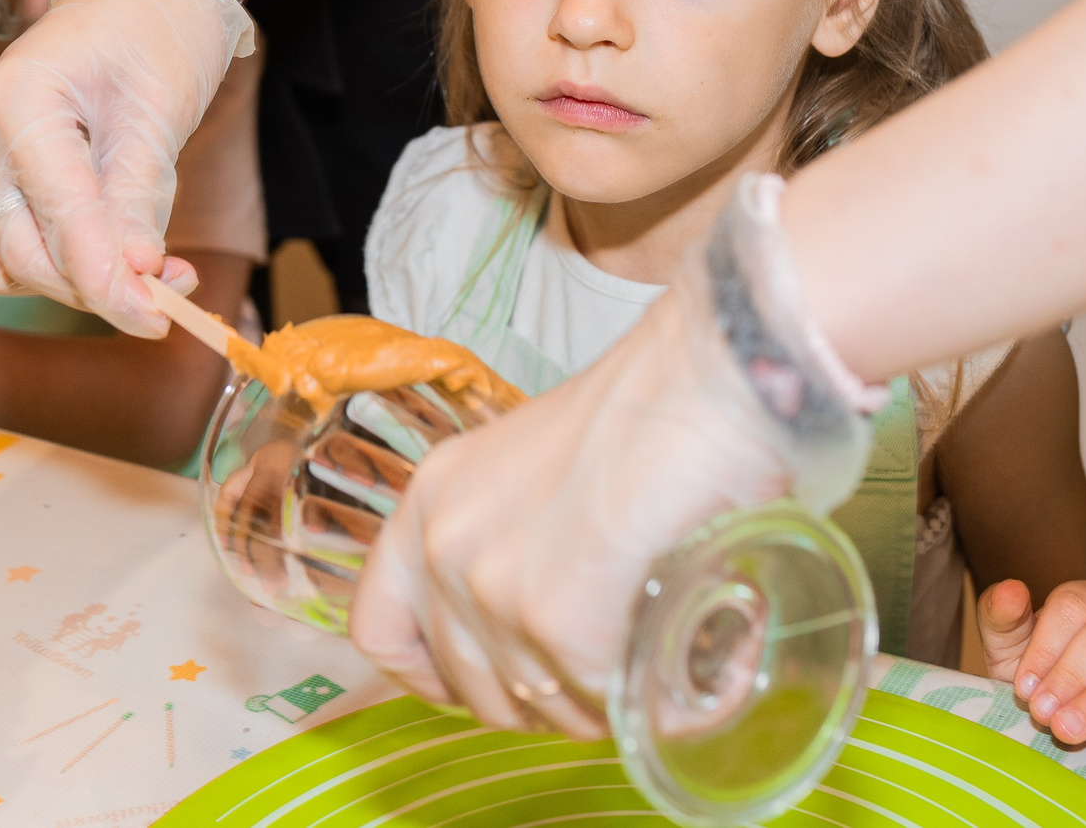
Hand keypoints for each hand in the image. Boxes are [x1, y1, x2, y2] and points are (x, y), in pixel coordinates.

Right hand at [0, 0, 251, 335]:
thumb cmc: (156, 28)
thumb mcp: (159, 110)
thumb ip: (139, 196)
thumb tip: (136, 276)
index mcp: (17, 102)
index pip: (57, 217)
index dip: (106, 278)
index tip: (158, 317)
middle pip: (21, 251)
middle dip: (93, 288)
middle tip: (168, 304)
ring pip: (11, 258)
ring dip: (79, 284)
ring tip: (158, 278)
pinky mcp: (0, 174)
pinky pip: (15, 242)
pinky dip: (66, 264)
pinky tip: (127, 260)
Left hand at [347, 284, 793, 738]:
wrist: (707, 379)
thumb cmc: (649, 413)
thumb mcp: (541, 472)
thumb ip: (517, 539)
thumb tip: (548, 636)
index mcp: (431, 499)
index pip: (378, 629)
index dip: (430, 675)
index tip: (489, 683)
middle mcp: (445, 541)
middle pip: (467, 687)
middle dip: (539, 699)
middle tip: (600, 674)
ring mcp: (493, 582)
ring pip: (539, 706)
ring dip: (597, 706)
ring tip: (646, 664)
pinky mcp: (556, 614)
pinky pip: (595, 700)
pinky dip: (643, 700)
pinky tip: (676, 669)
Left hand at [978, 578, 1085, 744]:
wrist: (1084, 720)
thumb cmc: (1046, 678)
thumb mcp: (1012, 650)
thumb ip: (1002, 619)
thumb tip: (1010, 589)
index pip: (1074, 605)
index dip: (1047, 645)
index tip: (1023, 687)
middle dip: (1073, 675)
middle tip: (1044, 713)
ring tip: (1070, 729)